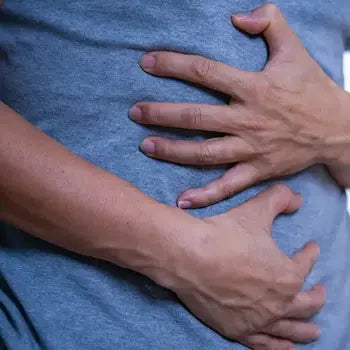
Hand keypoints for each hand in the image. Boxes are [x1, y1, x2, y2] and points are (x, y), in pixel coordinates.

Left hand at [129, 2, 349, 207]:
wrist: (338, 130)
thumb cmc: (312, 90)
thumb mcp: (294, 50)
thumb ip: (271, 23)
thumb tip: (238, 17)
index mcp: (253, 87)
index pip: (205, 72)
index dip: (173, 65)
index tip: (147, 64)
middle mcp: (248, 119)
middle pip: (196, 117)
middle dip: (161, 114)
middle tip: (135, 113)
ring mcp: (251, 148)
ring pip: (204, 153)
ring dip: (173, 151)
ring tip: (146, 146)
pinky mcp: (258, 171)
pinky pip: (227, 186)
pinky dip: (205, 195)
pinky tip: (182, 200)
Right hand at [166, 185, 324, 348]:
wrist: (189, 256)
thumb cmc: (224, 234)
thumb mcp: (256, 210)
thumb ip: (280, 199)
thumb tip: (297, 198)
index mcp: (287, 274)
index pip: (305, 263)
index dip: (310, 254)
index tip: (311, 248)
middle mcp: (278, 303)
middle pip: (306, 304)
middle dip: (316, 297)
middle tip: (320, 292)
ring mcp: (258, 320)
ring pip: (291, 330)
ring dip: (306, 330)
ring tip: (315, 332)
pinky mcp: (237, 330)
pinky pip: (265, 345)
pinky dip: (279, 347)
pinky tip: (286, 348)